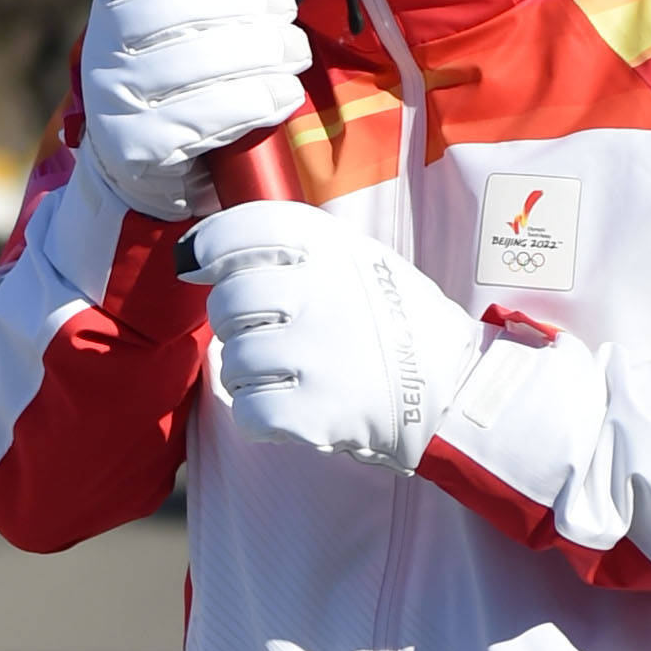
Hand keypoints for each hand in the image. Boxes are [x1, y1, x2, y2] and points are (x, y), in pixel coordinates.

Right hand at [80, 0, 308, 222]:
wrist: (144, 169)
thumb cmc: (182, 84)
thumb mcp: (188, 30)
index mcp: (110, 9)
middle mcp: (102, 51)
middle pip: (176, 9)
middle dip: (246, 3)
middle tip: (285, 11)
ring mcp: (114, 101)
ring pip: (197, 61)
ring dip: (262, 54)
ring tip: (294, 55)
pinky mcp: (136, 148)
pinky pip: (206, 116)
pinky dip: (254, 101)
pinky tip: (281, 94)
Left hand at [182, 203, 480, 471]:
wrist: (454, 390)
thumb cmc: (395, 323)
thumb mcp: (356, 259)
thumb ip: (288, 249)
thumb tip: (195, 257)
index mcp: (328, 247)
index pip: (236, 232)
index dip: (209, 250)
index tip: (200, 268)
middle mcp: (318, 291)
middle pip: (226, 303)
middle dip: (238, 326)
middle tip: (274, 336)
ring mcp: (314, 352)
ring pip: (232, 363)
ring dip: (252, 377)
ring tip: (296, 376)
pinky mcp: (313, 409)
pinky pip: (247, 411)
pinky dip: (262, 418)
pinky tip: (295, 408)